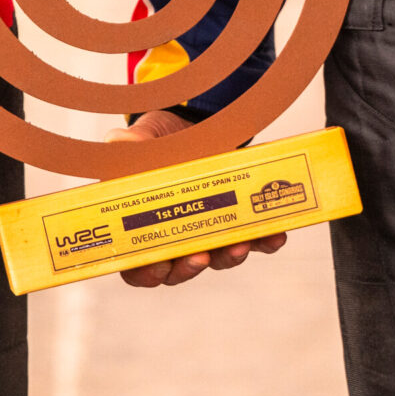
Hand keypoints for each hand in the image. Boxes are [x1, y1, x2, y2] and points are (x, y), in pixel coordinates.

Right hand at [107, 109, 289, 286]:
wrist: (197, 123)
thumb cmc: (162, 140)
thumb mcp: (147, 137)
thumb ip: (134, 144)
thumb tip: (119, 142)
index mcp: (145, 224)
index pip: (137, 264)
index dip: (145, 272)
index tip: (158, 266)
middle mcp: (176, 234)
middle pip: (178, 269)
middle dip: (189, 268)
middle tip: (199, 257)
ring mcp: (209, 230)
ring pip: (218, 258)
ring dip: (229, 257)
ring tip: (239, 244)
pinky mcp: (238, 219)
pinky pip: (253, 238)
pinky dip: (265, 241)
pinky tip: (275, 235)